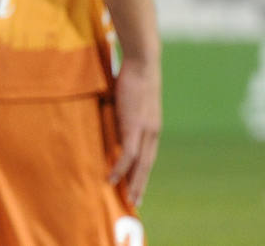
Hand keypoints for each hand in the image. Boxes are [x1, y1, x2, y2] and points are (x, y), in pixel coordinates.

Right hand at [109, 56, 160, 205]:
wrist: (143, 62)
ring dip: (133, 183)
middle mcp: (152, 132)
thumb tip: (112, 116)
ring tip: (128, 198)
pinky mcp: (134, 126)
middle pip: (147, 165)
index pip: (148, 155)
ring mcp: (145, 130)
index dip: (143, 171)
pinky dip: (120, 168)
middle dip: (140, 183)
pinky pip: (127, 154)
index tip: (138, 184)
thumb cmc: (134, 74)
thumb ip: (124, 112)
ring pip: (140, 164)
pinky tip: (112, 178)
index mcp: (152, 125)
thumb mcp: (130, 98)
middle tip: (135, 201)